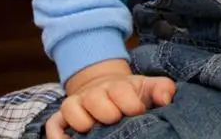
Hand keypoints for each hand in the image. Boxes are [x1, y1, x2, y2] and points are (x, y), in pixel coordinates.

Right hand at [46, 62, 174, 138]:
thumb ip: (162, 89)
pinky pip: (53, 124)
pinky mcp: (62, 117)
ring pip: (71, 108)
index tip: (138, 111)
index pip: (121, 90)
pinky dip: (57, 134)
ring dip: (81, 120)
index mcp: (117, 86)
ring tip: (92, 129)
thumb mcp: (148, 88)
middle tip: (116, 119)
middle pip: (95, 97)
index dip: (129, 102)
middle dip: (106, 110)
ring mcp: (77, 104)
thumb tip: (167, 99)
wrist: (106, 86)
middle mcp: (95, 93)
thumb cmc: (130, 93)